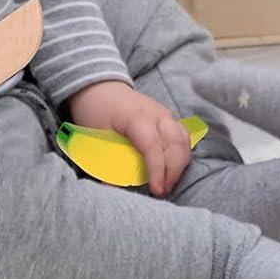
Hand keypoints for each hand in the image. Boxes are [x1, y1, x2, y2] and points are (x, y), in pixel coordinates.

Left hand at [66, 80, 192, 195]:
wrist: (99, 87)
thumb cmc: (96, 111)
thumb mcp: (95, 137)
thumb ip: (106, 162)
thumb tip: (113, 188)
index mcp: (137, 118)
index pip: (153, 147)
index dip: (157, 170)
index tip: (156, 190)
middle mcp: (157, 114)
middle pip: (176, 144)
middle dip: (173, 171)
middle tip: (162, 191)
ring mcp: (164, 114)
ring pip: (184, 140)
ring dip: (180, 164)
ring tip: (168, 183)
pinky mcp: (167, 118)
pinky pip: (182, 136)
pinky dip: (181, 154)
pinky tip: (173, 169)